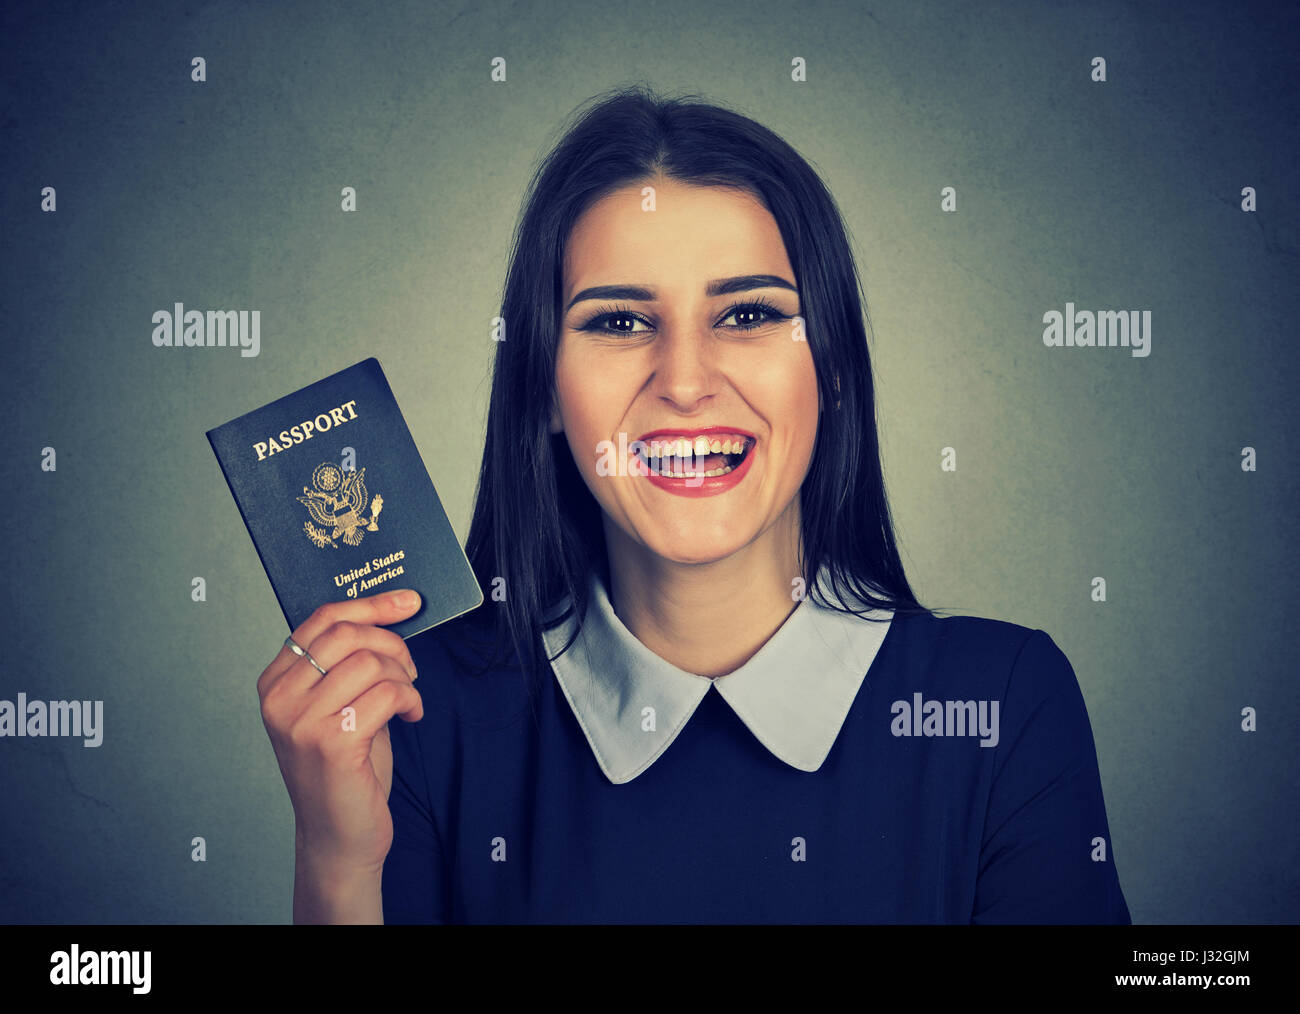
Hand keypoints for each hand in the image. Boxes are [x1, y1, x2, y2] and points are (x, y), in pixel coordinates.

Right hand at [257, 589, 423, 876]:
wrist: (339, 835)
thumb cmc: (346, 767)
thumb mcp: (338, 704)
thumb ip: (349, 663)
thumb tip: (393, 613)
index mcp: (276, 682)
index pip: (322, 620)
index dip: (371, 605)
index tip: (407, 601)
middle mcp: (280, 699)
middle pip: (347, 635)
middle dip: (392, 643)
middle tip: (410, 668)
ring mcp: (301, 721)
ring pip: (369, 663)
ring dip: (403, 677)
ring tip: (408, 699)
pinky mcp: (332, 743)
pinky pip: (386, 694)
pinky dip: (410, 699)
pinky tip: (411, 716)